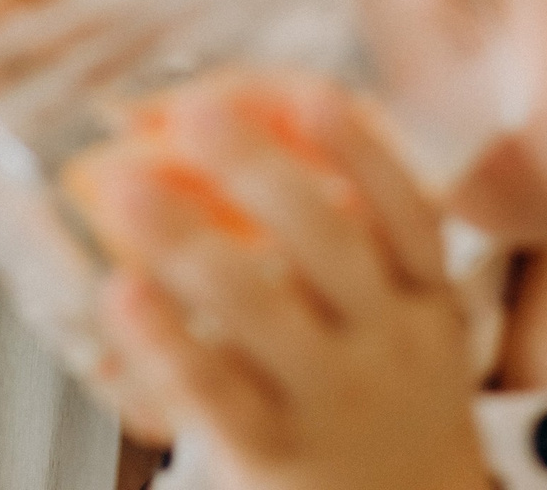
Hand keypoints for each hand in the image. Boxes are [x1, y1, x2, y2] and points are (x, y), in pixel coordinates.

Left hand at [75, 72, 487, 489]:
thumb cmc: (382, 393)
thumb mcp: (399, 317)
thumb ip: (344, 240)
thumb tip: (243, 126)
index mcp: (424, 296)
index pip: (408, 212)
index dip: (362, 151)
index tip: (313, 93)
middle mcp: (387, 342)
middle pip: (329, 245)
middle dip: (257, 170)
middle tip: (192, 111)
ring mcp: (330, 401)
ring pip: (263, 312)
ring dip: (188, 241)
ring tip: (127, 188)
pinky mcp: (273, 452)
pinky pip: (215, 394)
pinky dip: (166, 340)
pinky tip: (123, 293)